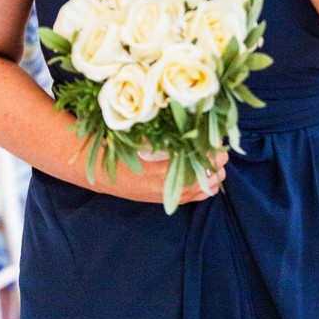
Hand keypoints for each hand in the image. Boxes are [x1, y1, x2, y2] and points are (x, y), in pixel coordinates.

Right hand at [83, 145, 226, 204]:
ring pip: (193, 193)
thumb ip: (161, 133)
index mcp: (155, 169)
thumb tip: (189, 117)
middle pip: (197, 180)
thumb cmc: (114, 149)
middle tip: (223, 153)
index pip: (192, 164)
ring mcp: (158, 195)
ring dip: (210, 181)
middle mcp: (159, 186)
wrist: (95, 173)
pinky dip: (199, 193)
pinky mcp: (157, 200)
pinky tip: (210, 185)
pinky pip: (184, 200)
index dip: (208, 155)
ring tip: (221, 169)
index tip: (219, 144)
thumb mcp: (136, 137)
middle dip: (213, 167)